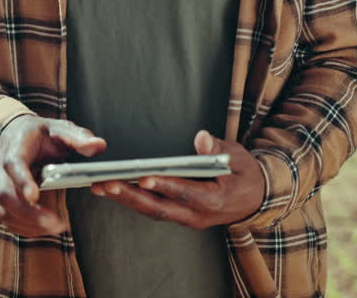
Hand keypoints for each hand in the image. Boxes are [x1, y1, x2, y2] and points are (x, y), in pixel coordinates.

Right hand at [0, 115, 105, 236]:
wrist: (16, 135)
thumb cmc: (39, 134)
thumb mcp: (59, 128)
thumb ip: (77, 137)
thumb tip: (98, 146)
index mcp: (17, 147)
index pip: (14, 164)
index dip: (22, 181)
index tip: (34, 196)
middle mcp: (3, 169)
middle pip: (5, 194)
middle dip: (28, 212)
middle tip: (55, 223)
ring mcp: (2, 185)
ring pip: (4, 211)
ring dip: (28, 224)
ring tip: (56, 228)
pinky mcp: (5, 200)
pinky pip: (8, 219)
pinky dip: (26, 228)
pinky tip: (46, 229)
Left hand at [91, 130, 264, 229]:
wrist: (257, 199)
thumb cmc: (246, 174)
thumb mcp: (239, 156)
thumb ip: (218, 147)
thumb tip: (200, 138)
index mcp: (215, 200)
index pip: (185, 193)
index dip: (163, 185)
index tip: (142, 178)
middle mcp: (198, 215)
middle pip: (159, 208)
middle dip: (129, 196)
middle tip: (104, 184)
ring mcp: (188, 219)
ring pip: (153, 212)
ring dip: (125, 200)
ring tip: (99, 186)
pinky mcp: (181, 216)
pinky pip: (155, 210)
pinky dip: (134, 201)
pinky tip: (114, 190)